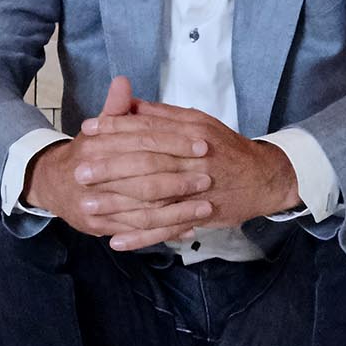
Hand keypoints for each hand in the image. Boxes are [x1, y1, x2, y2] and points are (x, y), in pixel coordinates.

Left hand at [25, 75, 298, 250]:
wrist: (265, 177)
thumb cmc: (227, 147)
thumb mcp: (199, 121)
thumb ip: (164, 115)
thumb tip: (132, 104)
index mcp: (191, 132)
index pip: (147, 129)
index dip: (115, 129)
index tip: (87, 131)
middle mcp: (194, 159)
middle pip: (146, 162)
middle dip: (110, 167)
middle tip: (79, 171)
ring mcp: (197, 190)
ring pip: (152, 197)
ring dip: (118, 204)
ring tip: (88, 206)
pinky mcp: (201, 216)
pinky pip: (167, 229)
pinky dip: (141, 237)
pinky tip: (116, 241)